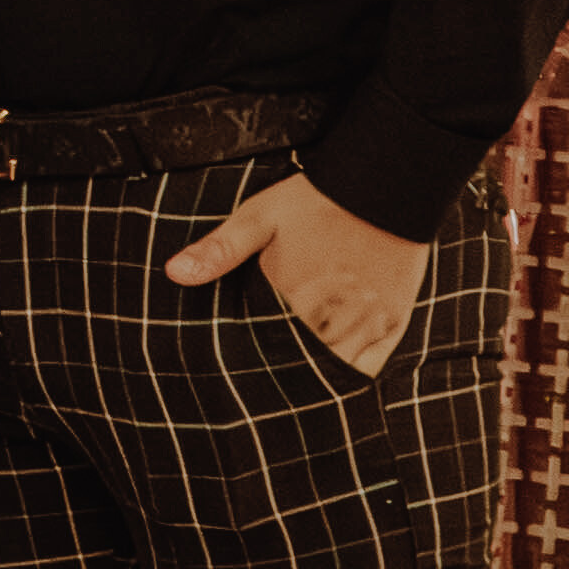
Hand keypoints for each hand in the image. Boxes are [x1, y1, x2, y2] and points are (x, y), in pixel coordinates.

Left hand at [163, 171, 425, 377]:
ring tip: (296, 387)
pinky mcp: (394, 320)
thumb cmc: (316, 200)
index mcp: (295, 298)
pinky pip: (371, 365)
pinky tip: (337, 376)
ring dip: (317, 379)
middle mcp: (333, 317)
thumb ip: (220, 250)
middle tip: (267, 384)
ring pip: (337, 372)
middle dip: (284, 375)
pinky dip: (353, 374)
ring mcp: (368, 322)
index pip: (268, 349)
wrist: (384, 181)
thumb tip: (174, 272)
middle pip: (303, 367)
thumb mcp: (259, 217)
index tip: (242, 368)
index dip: (255, 361)